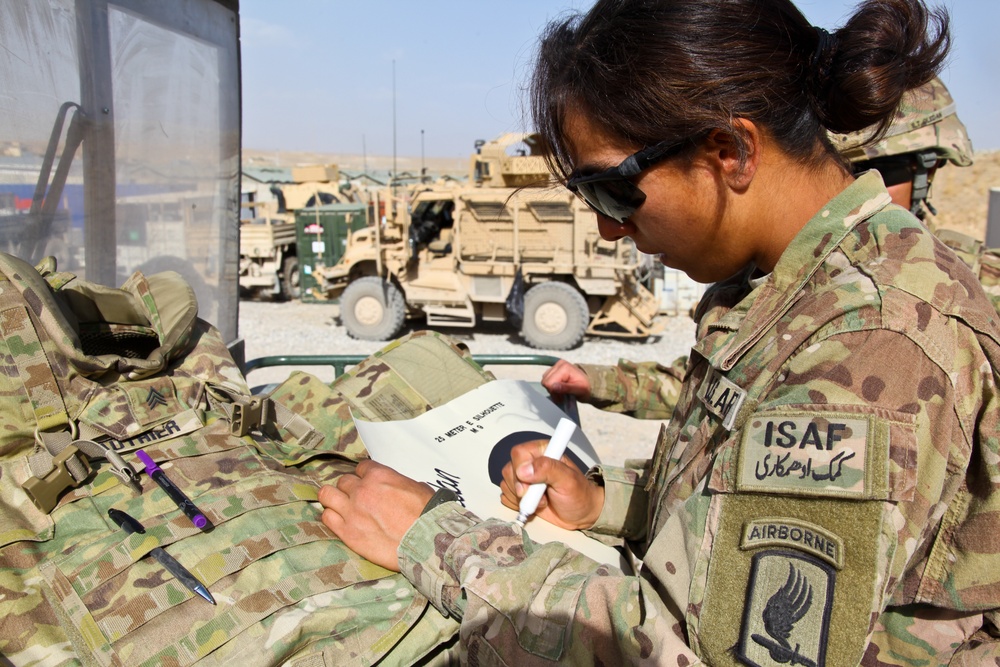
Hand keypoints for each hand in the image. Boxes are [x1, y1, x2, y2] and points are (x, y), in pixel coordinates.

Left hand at [318, 460, 434, 570]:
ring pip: (327, 495)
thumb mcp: (416, 487)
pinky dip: (331, 517)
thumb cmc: (426, 515)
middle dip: (349, 488)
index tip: (367, 484)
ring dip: (333, 499)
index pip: (361, 468)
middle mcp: (362, 490)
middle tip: (356, 499)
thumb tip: (398, 488)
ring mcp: (352, 511)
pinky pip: (327, 518)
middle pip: (343, 481)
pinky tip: (339, 521)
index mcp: (379, 475)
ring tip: (340, 507)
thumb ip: (398, 483)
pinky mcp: (347, 532)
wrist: (426, 541)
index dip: (364, 477)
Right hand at [499, 439, 604, 530]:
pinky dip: (517, 505)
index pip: (519, 453)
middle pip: (509, 470)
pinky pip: (506, 496)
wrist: (581, 514)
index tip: (531, 485)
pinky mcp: (520, 492)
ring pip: (506, 484)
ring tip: (542, 501)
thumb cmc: (579, 494)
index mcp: (543, 451)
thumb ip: (548, 469)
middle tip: (541, 497)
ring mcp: (524, 478)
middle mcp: (531, 462)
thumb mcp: (568, 480)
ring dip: (522, 498)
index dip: (521, 470)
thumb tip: (524, 470)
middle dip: (522, 488)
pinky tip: (533, 505)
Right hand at [541, 359, 591, 401]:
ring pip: (545, 380)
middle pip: (545, 381)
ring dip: (552, 389)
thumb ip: (566, 388)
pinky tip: (559, 388)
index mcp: (564, 367)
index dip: (554, 392)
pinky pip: (546, 379)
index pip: (549, 382)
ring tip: (561, 392)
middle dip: (552, 391)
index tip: (562, 398)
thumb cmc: (586, 388)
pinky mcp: (554, 369)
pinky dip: (551, 386)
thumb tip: (554, 387)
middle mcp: (559, 364)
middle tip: (561, 396)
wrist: (589, 384)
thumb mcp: (579, 390)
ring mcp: (556, 366)